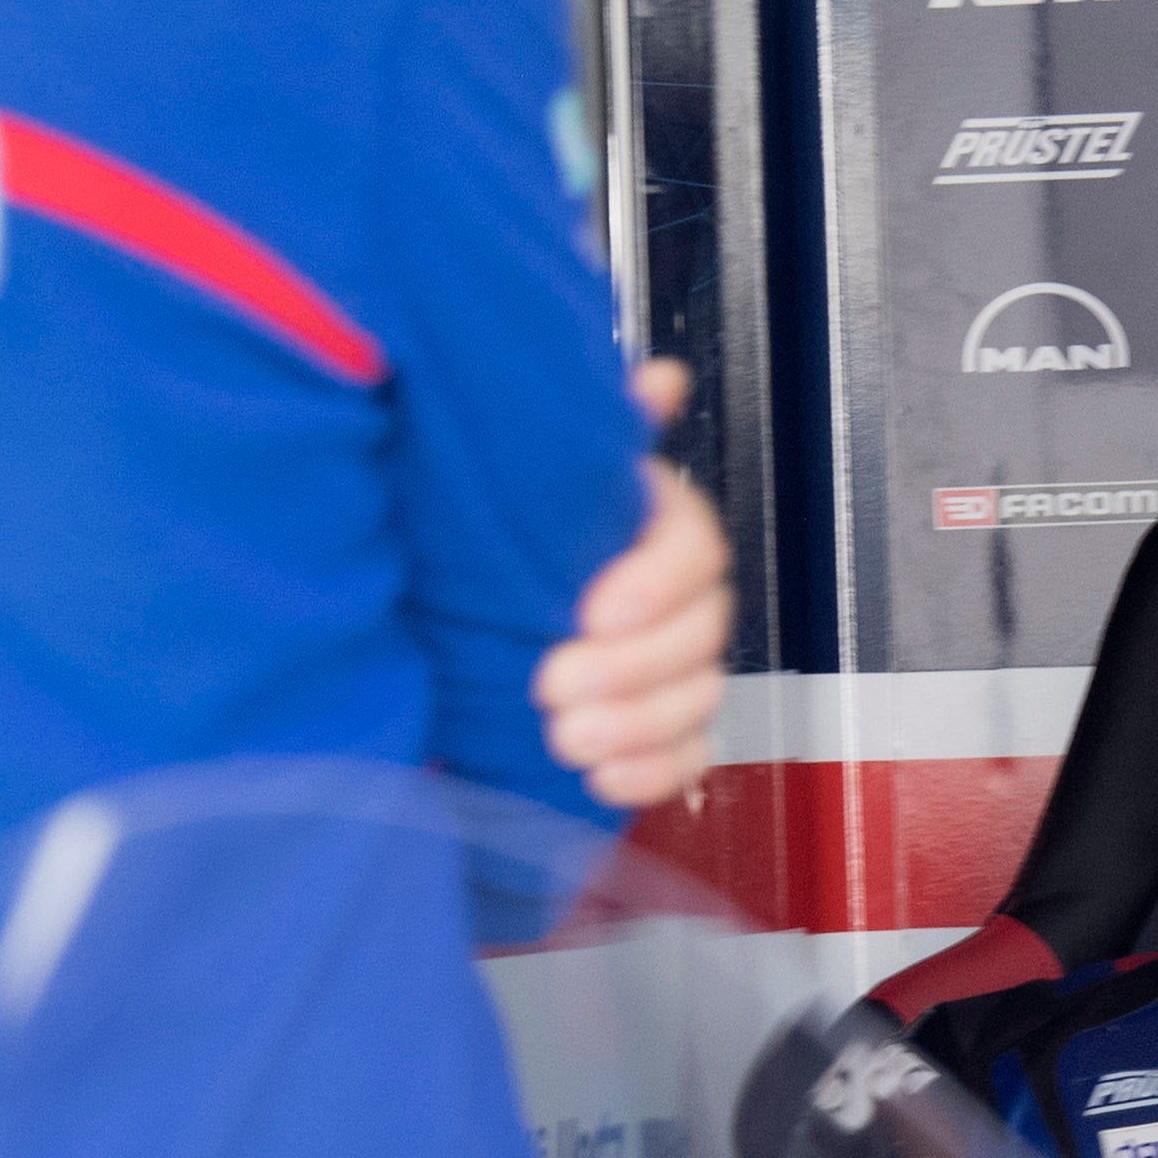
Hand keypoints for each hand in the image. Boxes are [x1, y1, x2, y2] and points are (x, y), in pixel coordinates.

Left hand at [536, 358, 732, 808]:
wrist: (455, 623)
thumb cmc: (509, 540)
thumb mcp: (534, 479)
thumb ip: (595, 438)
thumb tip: (658, 379)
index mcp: (658, 529)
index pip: (696, 550)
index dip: (656, 584)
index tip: (593, 612)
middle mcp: (678, 599)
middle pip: (702, 635)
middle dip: (632, 670)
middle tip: (552, 684)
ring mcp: (676, 669)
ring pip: (698, 700)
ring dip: (637, 726)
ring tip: (565, 738)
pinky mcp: (662, 730)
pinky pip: (689, 758)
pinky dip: (651, 774)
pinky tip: (600, 779)